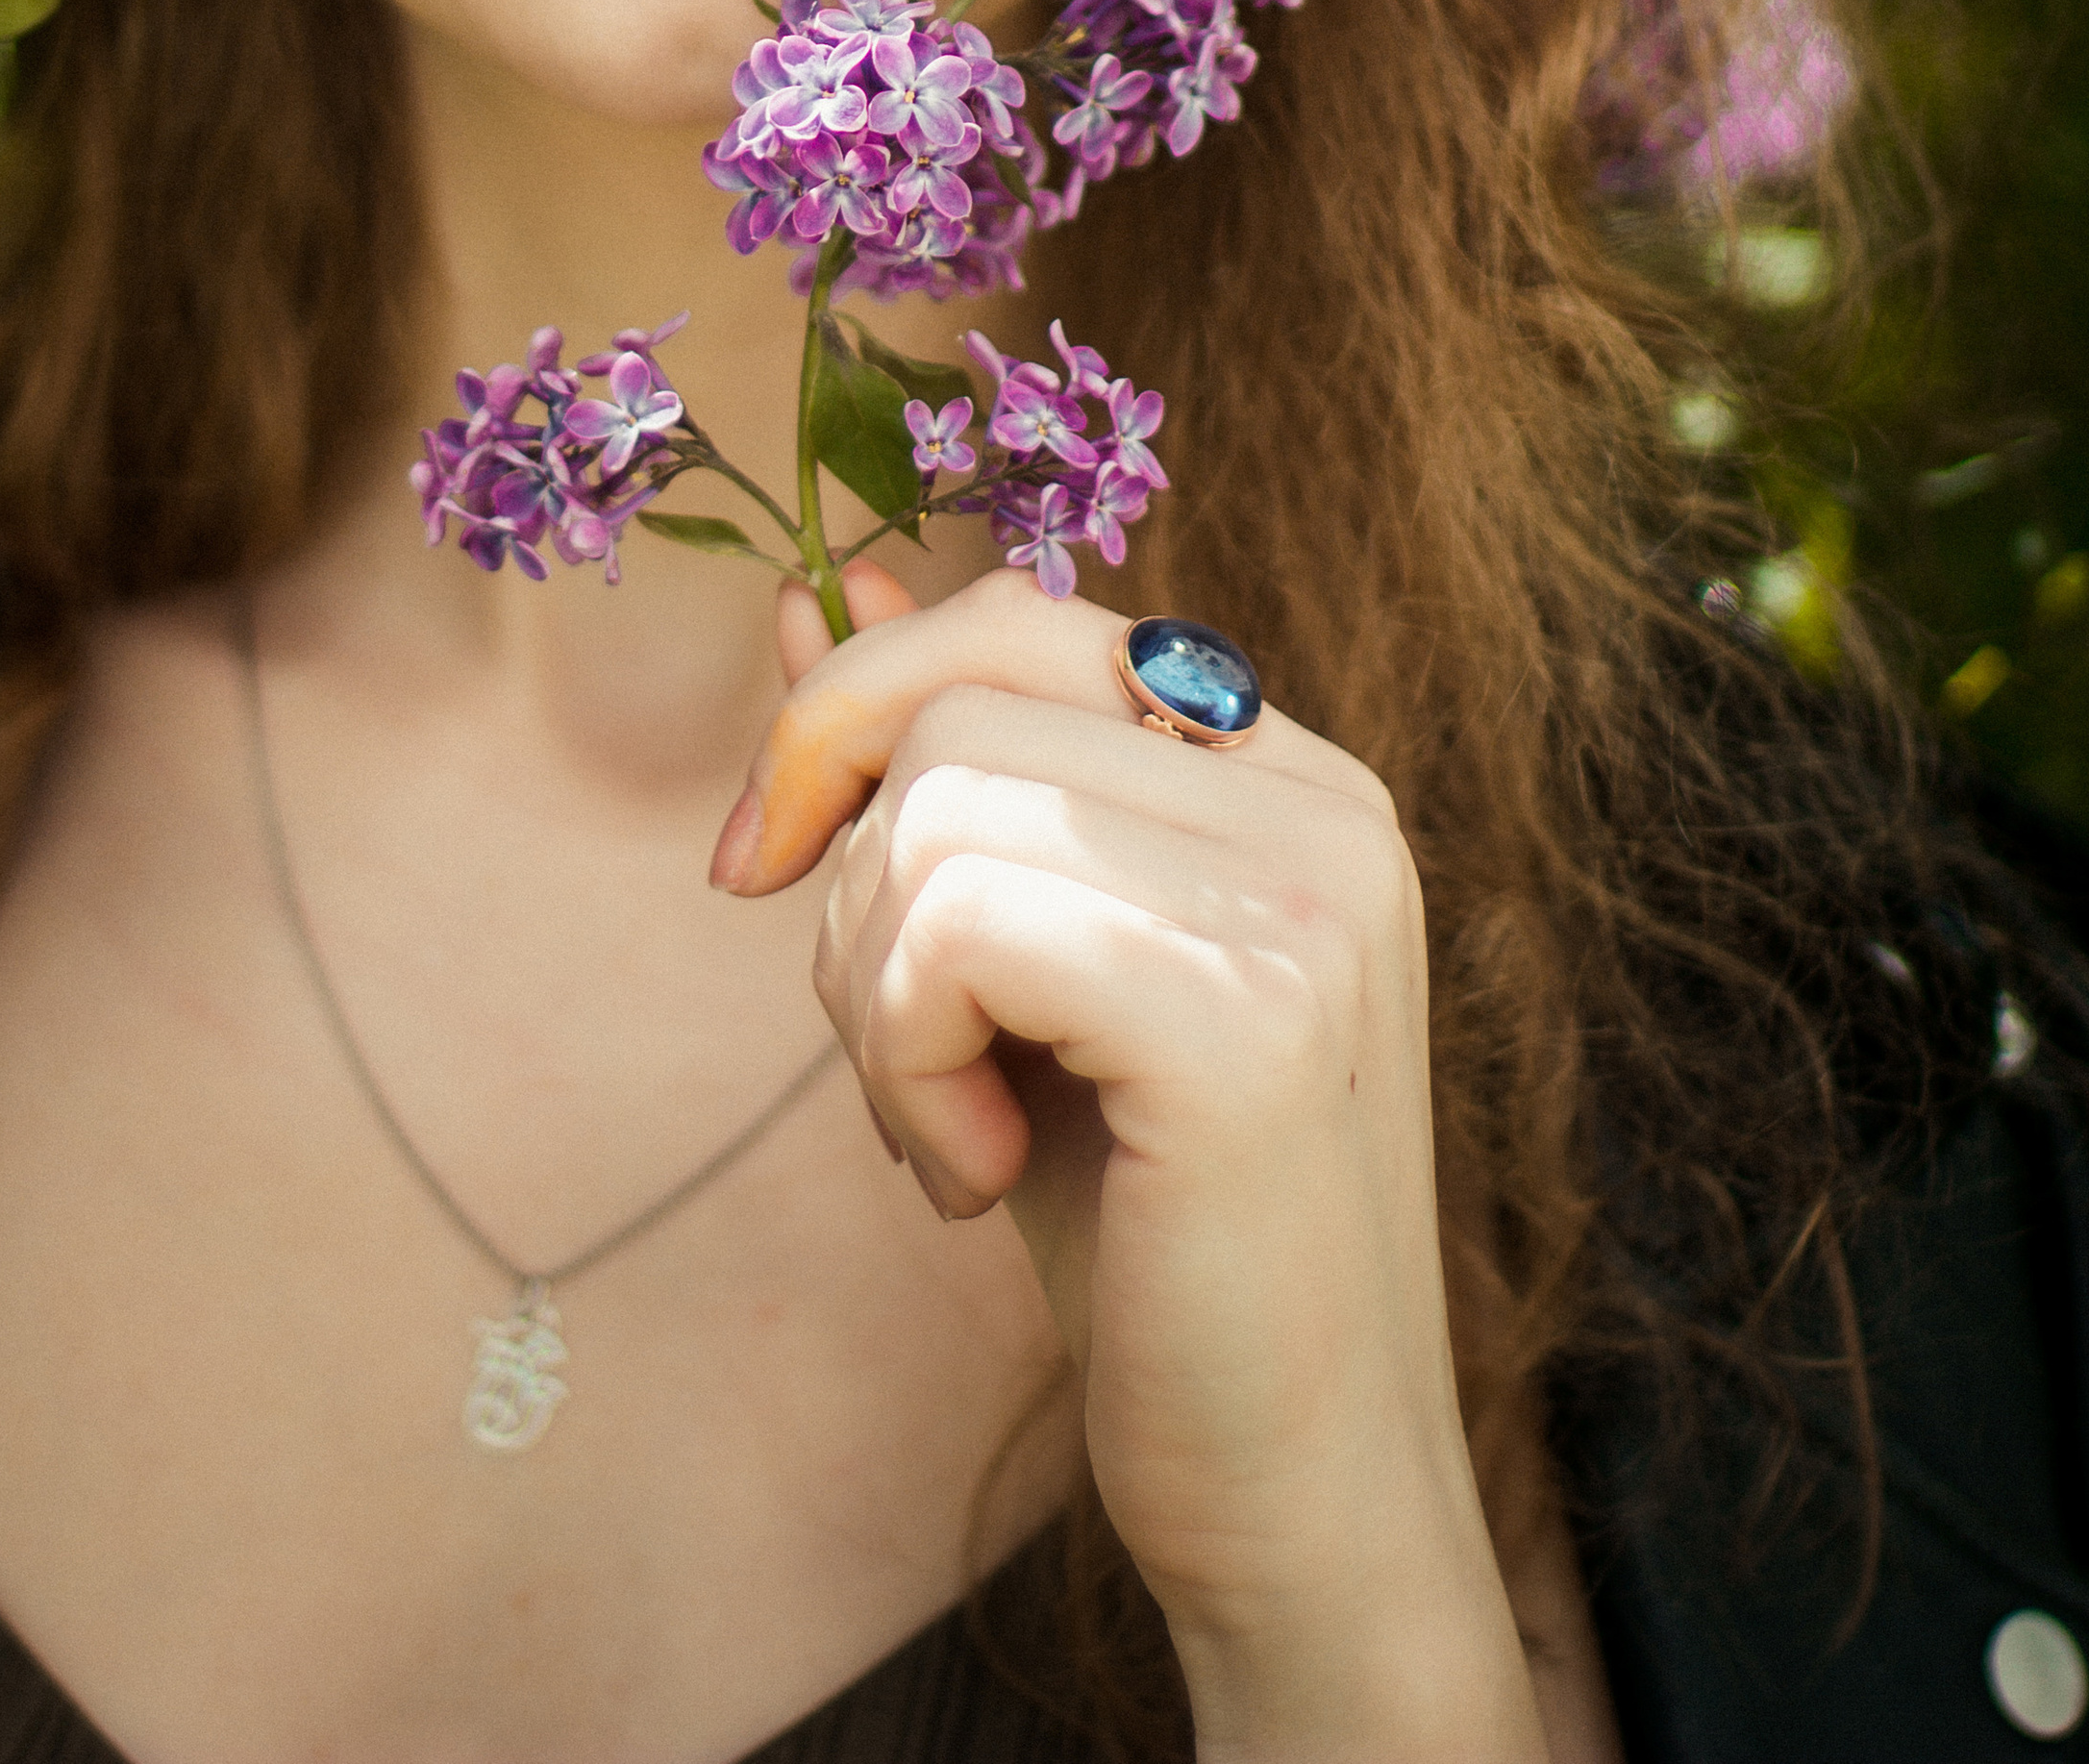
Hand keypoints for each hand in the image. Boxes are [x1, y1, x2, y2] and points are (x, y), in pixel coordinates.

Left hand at [709, 564, 1556, 1763]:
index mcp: (1292, 774)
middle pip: (958, 692)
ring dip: (874, 995)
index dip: (857, 711)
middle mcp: (1325, 802)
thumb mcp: (1020, 975)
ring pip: (937, 806)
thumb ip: (942, 776)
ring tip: (958, 1131)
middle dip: (849, 867)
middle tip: (894, 1054)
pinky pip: (957, 923)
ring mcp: (1305, 900)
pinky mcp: (1249, 1017)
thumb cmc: (1149, 1241)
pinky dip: (904, 1060)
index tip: (764, 865)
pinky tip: (975, 1175)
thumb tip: (814, 594)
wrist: (1294, 1494)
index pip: (1023, 618)